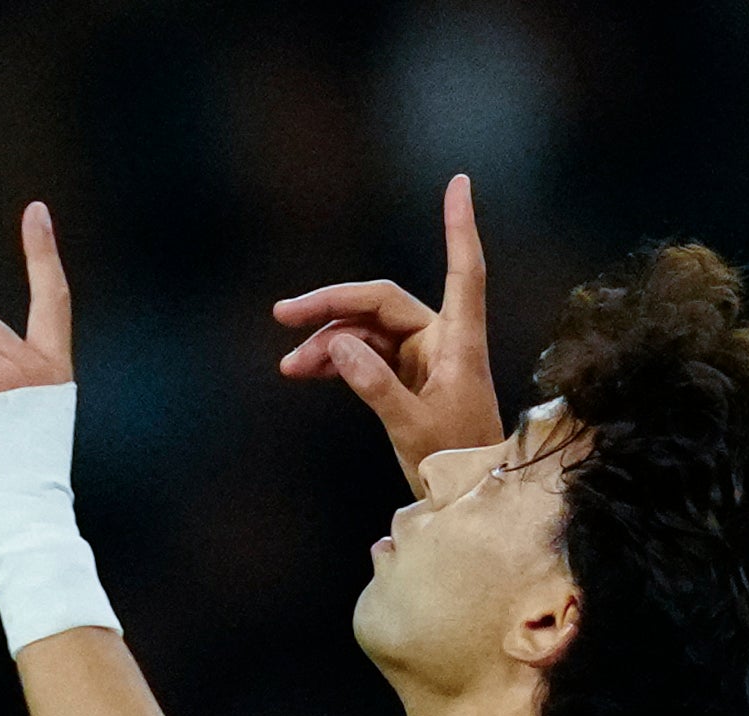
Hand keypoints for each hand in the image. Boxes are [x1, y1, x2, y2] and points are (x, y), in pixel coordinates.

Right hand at [270, 171, 502, 493]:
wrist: (464, 500)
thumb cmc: (455, 465)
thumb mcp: (413, 428)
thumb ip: (376, 386)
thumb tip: (337, 345)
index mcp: (459, 342)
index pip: (464, 270)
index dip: (458, 226)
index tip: (458, 182)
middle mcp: (441, 340)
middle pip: (382, 302)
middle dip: (333, 306)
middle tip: (284, 315)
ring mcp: (421, 357)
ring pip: (366, 331)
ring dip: (327, 343)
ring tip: (290, 366)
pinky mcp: (405, 377)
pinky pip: (364, 356)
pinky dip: (336, 360)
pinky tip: (304, 369)